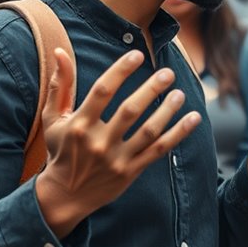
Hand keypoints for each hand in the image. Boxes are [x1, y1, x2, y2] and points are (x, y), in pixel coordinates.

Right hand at [35, 49, 201, 237]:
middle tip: (168, 73)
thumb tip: (60, 50)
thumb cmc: (60, 150)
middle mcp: (98, 141)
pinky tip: (193, 118)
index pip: (102, 91)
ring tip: (180, 94)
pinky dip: (178, 134)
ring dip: (167, 111)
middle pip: (130, 111)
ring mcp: (116, 159)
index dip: (121, 71)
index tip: (137, 55)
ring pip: (148, 131)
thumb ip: (60, 85)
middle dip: (151, 89)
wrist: (65, 196)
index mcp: (80, 124)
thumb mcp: (54, 118)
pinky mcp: (130, 172)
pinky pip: (159, 151)